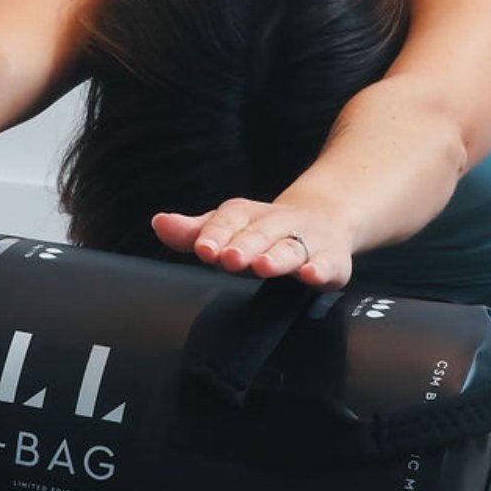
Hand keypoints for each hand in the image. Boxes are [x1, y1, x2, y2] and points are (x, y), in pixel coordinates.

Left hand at [151, 198, 352, 289]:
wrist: (324, 219)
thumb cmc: (263, 232)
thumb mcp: (227, 229)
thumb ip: (193, 232)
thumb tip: (159, 223)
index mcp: (247, 216)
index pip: (229, 219)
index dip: (215, 233)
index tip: (203, 248)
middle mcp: (277, 224)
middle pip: (259, 233)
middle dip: (243, 245)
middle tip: (228, 258)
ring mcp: (306, 241)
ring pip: (291, 248)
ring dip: (277, 256)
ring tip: (262, 265)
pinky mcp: (331, 260)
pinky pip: (328, 264)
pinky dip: (320, 269)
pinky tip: (311, 275)